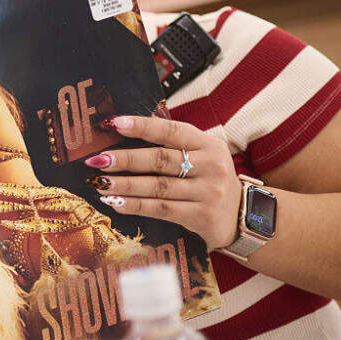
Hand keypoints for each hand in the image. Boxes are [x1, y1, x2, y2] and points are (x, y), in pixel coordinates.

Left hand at [85, 115, 243, 249]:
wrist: (242, 216)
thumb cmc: (210, 180)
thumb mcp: (203, 155)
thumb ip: (174, 145)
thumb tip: (128, 129)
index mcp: (208, 144)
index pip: (172, 131)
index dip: (142, 126)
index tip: (114, 123)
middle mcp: (211, 166)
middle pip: (160, 160)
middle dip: (125, 159)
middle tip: (97, 160)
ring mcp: (207, 192)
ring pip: (157, 186)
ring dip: (125, 185)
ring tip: (100, 183)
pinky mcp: (201, 216)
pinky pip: (161, 209)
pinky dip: (135, 206)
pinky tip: (115, 203)